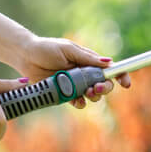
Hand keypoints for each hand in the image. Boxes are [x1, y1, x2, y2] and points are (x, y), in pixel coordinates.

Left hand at [15, 36, 131, 107]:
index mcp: (89, 61)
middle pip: (105, 85)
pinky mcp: (66, 94)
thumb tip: (108, 62)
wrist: (25, 56)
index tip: (125, 83)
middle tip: (96, 88)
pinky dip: (80, 103)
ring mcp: (76, 85)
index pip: (110, 69)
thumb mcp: (68, 49)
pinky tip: (76, 100)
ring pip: (93, 96)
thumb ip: (87, 58)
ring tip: (86, 92)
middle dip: (104, 88)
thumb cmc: (46, 48)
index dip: (121, 76)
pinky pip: (78, 102)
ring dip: (93, 96)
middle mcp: (86, 74)